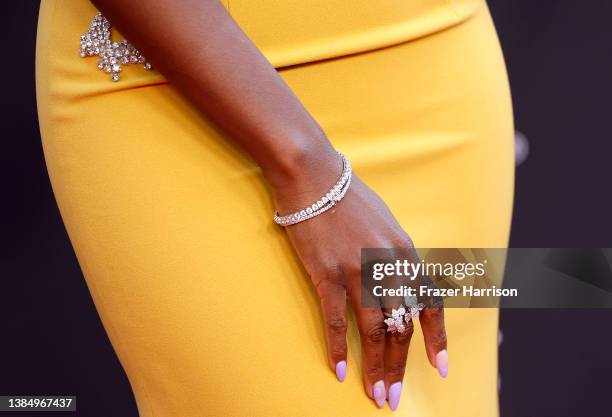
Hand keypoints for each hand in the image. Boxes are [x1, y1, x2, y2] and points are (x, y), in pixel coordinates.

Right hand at [273, 158, 448, 410]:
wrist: (315, 177)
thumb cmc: (349, 197)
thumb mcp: (386, 223)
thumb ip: (396, 255)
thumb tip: (401, 283)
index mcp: (405, 253)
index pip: (429, 304)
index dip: (437, 339)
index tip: (440, 368)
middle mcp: (388, 266)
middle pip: (401, 326)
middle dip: (401, 366)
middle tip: (395, 397)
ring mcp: (358, 271)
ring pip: (373, 331)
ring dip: (376, 368)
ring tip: (376, 395)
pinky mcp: (327, 274)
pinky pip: (336, 321)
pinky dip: (338, 349)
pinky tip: (339, 371)